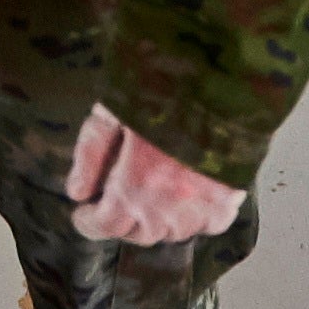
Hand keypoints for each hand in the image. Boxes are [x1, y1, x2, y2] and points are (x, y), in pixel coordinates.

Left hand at [65, 104, 246, 245]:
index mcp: (136, 184)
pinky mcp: (231, 197)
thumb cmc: (160, 88)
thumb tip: (77, 193)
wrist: (221, 75)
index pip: (105, 226)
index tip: (83, 213)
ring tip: (148, 196)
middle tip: (114, 199)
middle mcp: (170, 205)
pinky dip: (194, 218)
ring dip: (156, 221)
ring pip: (173, 232)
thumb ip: (90, 155)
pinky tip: (185, 199)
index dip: (89, 222)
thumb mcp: (111, 113)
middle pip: (138, 233)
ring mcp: (203, 205)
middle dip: (120, 221)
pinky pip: (208, 224)